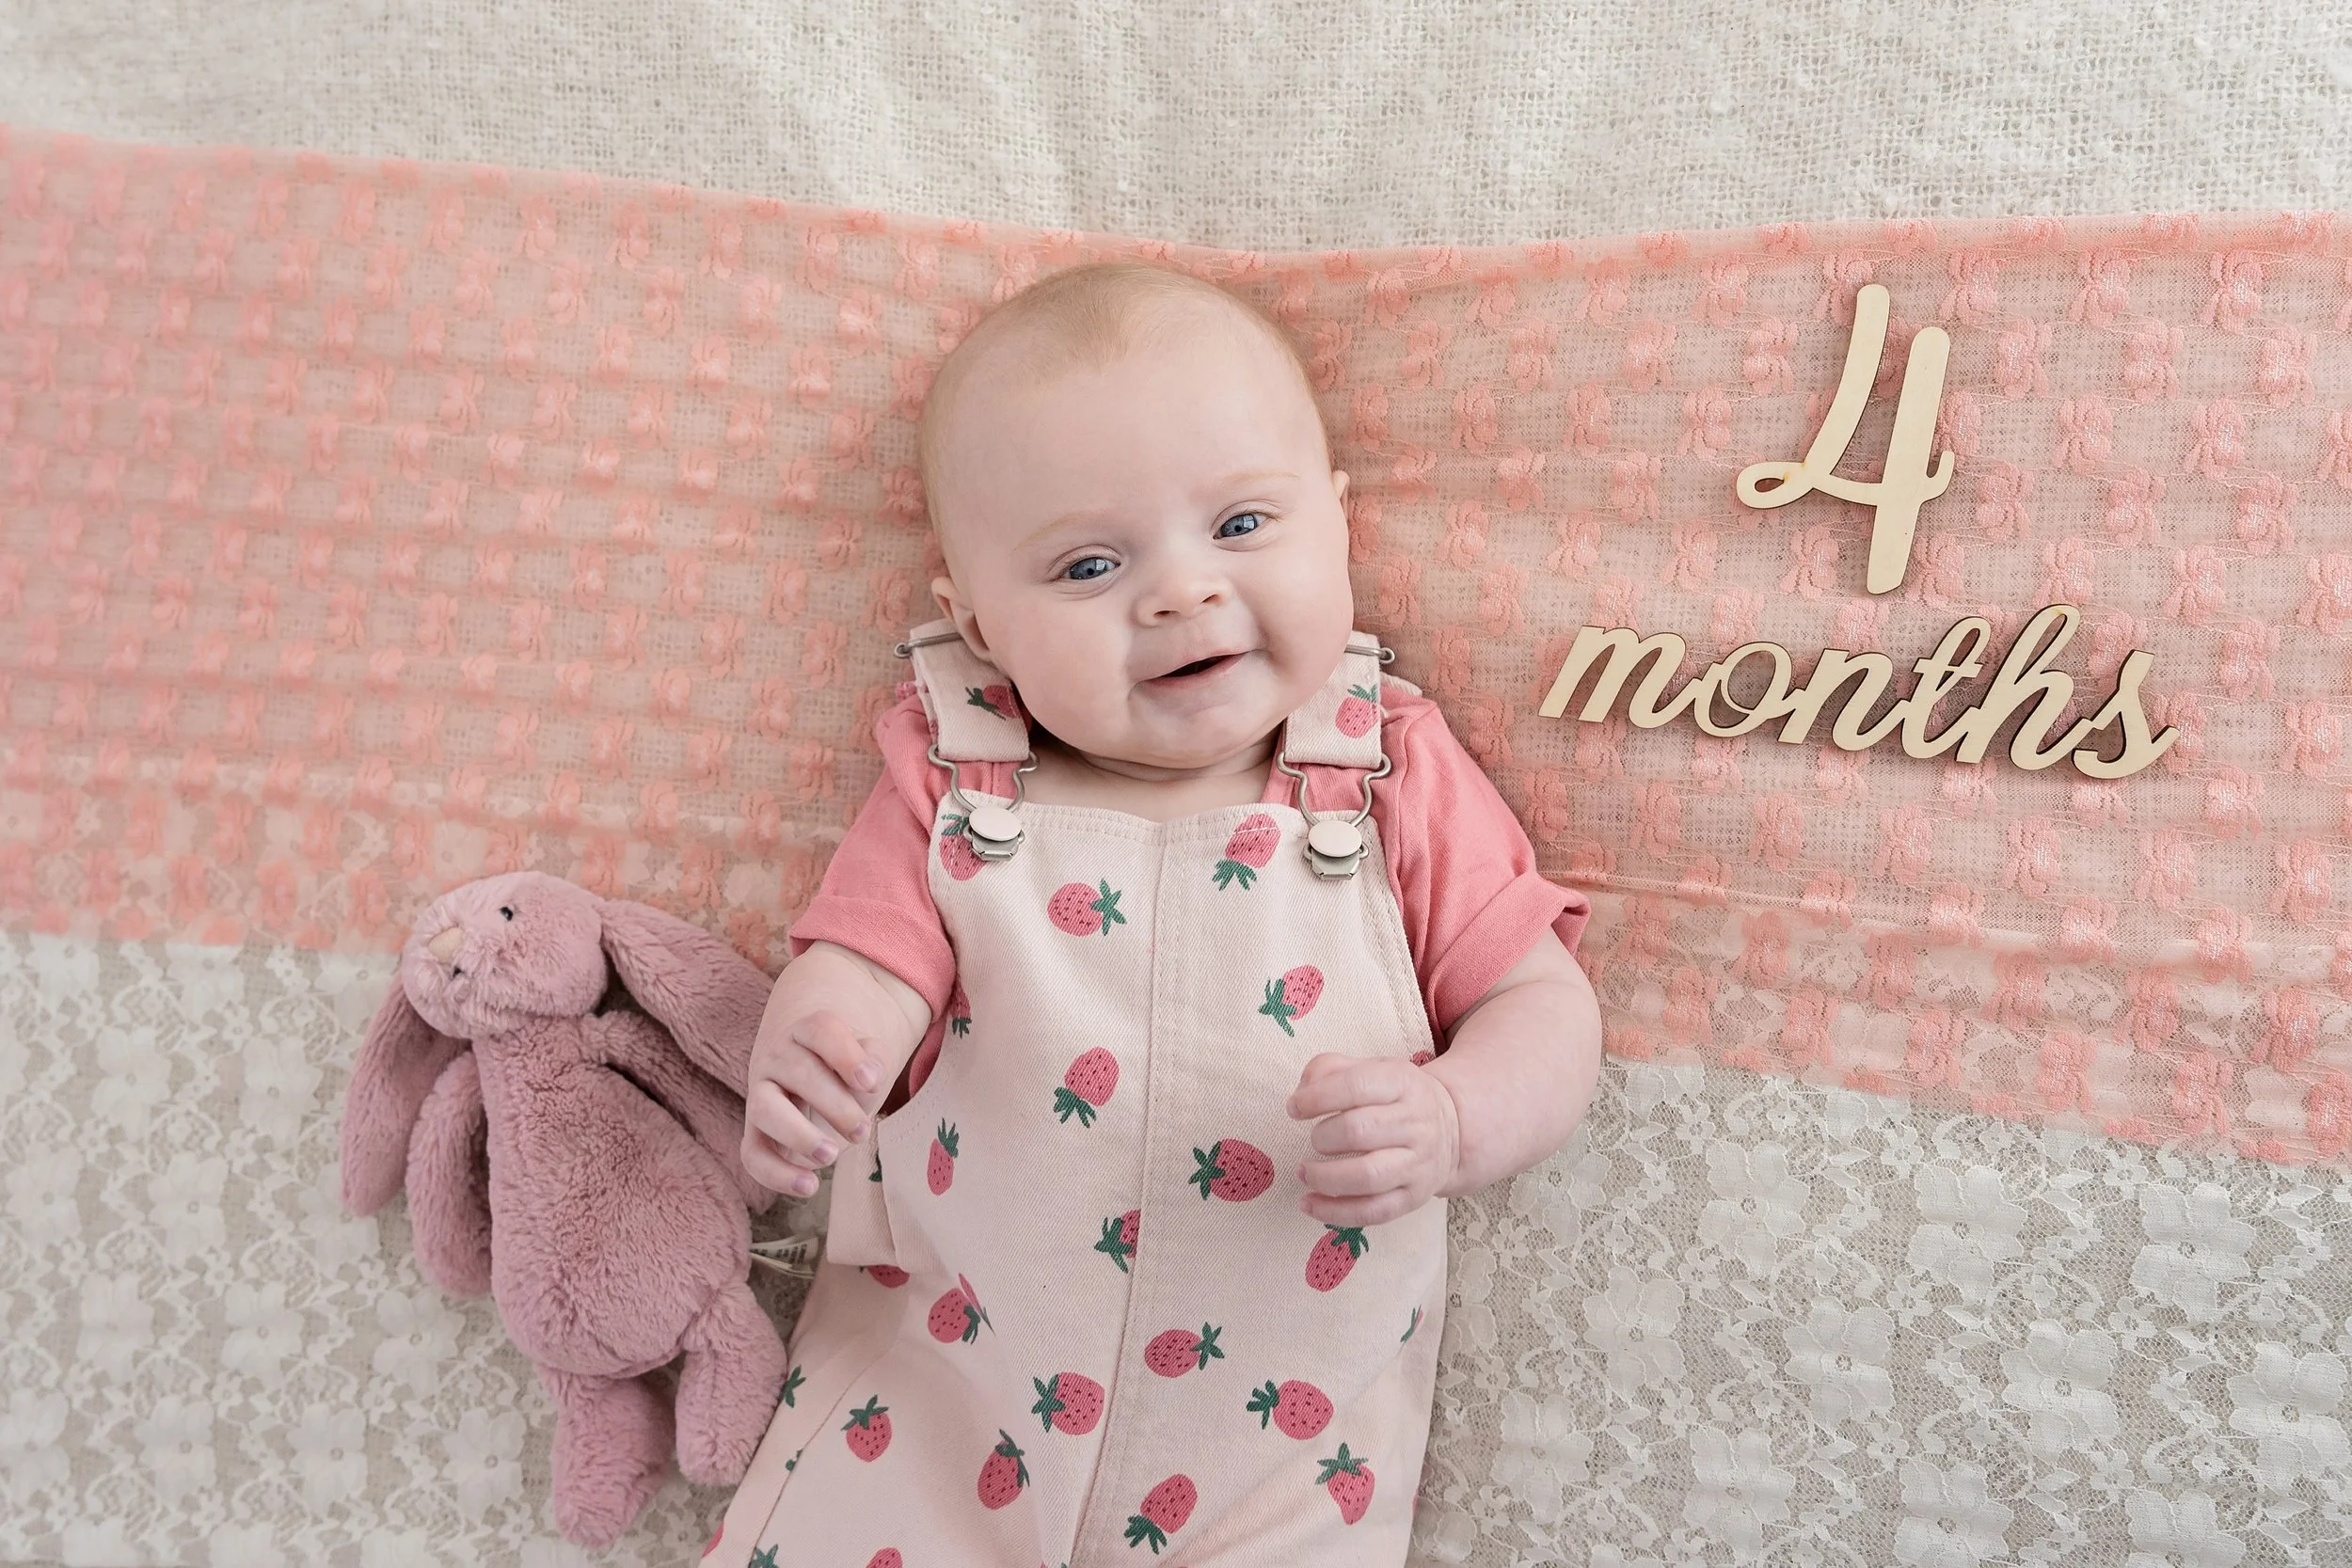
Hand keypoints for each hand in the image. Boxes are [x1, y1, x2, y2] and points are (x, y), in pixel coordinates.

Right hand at [742, 1008, 890, 1198]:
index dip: (846, 1055)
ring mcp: (760, 1092)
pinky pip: (752, 1153)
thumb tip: (871, 1077)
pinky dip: (776, 1174)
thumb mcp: (865, 1056)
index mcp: (807, 1030)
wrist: (810, 1072)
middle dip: (836, 1106)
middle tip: (862, 1131)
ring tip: (831, 1157)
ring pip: (766, 1109)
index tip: (870, 1081)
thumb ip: (874, 1059)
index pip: (821, 1031)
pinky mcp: (755, 1131)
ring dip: (799, 1135)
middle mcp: (777, 1057)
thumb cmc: (844, 1066)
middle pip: (800, 1073)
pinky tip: (809, 1186)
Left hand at [1285, 1052, 1461, 1225]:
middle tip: (1314, 1139)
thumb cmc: (1395, 1096)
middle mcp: (1415, 1123)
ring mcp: (1417, 1164)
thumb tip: (1301, 1096)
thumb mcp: (1370, 1068)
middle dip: (1322, 1137)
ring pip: (1367, 1177)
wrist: (1451, 1130)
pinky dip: (1334, 1213)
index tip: (1294, 1108)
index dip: (1317, 1098)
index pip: (1356, 1086)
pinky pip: (1372, 1212)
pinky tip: (1309, 1204)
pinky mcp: (1413, 1197)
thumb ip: (1329, 1070)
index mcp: (1402, 1082)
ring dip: (1324, 1178)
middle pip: (1359, 1132)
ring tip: (1304, 1172)